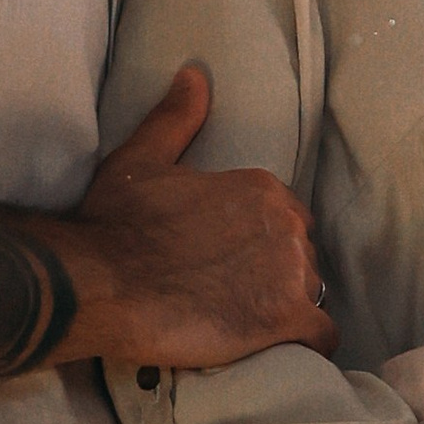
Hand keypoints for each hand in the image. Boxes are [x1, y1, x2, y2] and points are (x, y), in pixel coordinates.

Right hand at [62, 64, 333, 368]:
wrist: (101, 284)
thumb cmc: (117, 223)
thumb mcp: (142, 158)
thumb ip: (176, 117)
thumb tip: (194, 73)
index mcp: (262, 188)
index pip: (286, 218)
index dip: (260, 242)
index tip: (231, 261)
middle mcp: (287, 225)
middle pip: (301, 255)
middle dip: (276, 276)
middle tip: (235, 297)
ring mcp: (291, 273)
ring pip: (312, 293)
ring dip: (288, 309)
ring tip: (248, 325)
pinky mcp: (286, 320)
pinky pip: (322, 336)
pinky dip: (307, 344)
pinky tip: (281, 349)